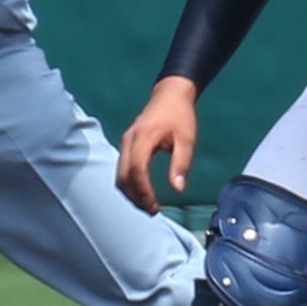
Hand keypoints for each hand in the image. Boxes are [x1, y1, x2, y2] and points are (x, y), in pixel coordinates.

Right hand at [115, 75, 199, 212]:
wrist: (169, 94)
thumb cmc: (180, 115)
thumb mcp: (187, 139)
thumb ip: (181, 163)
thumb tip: (178, 189)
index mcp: (143, 138)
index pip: (136, 170)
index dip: (143, 191)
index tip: (155, 206)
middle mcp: (128, 141)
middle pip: (123, 176)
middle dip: (135, 197)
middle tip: (152, 211)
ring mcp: (125, 143)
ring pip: (119, 175)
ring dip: (131, 193)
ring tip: (148, 206)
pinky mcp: (126, 145)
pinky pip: (122, 169)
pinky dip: (130, 184)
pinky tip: (142, 192)